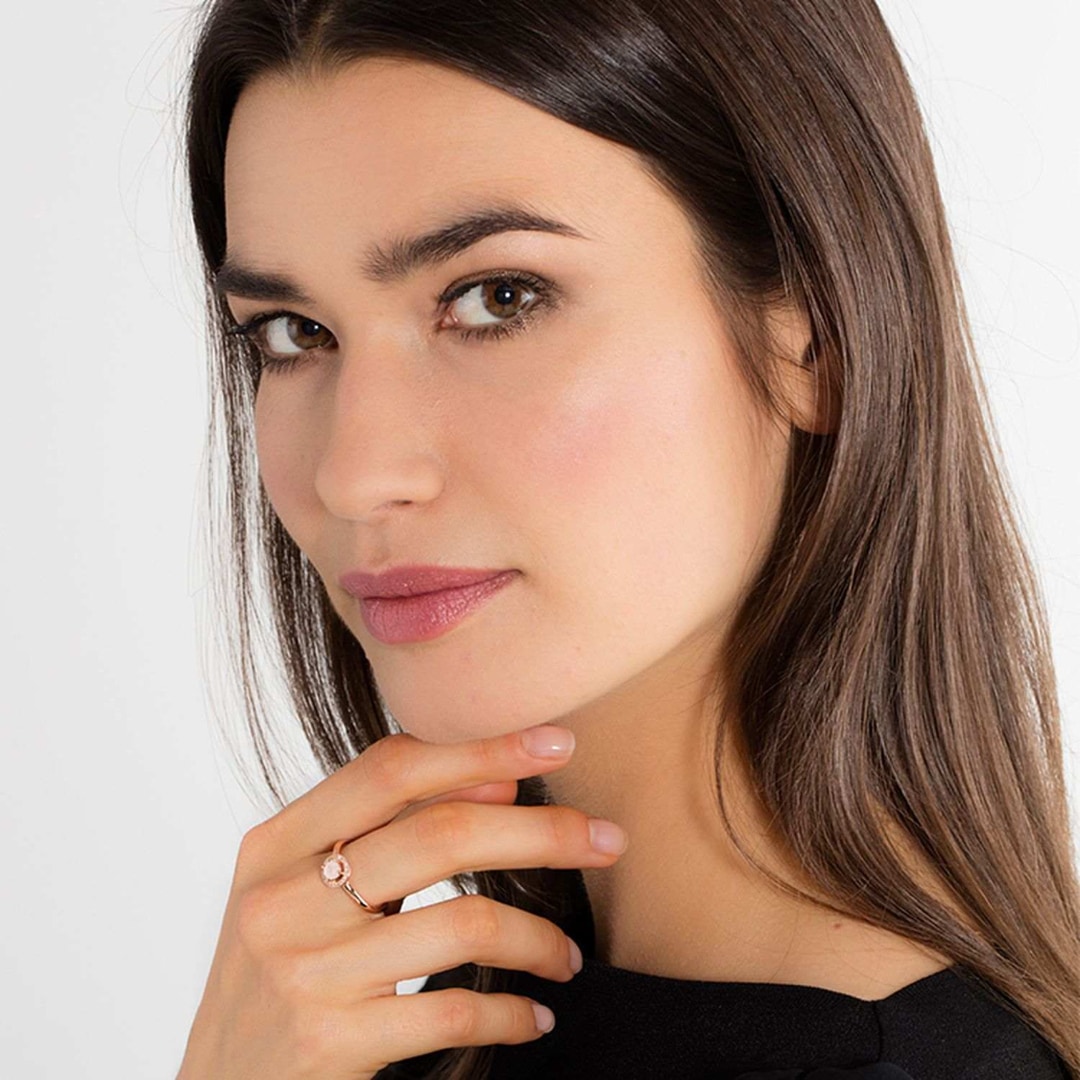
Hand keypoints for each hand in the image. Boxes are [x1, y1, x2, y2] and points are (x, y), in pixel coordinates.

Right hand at [176, 724, 627, 1078]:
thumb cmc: (275, 975)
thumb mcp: (300, 890)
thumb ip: (382, 830)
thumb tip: (499, 781)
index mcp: (274, 846)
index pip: (392, 768)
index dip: (482, 748)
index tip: (556, 744)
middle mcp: (283, 901)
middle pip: (441, 833)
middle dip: (543, 831)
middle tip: (606, 839)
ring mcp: (307, 974)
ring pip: (463, 922)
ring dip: (539, 936)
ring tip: (566, 957)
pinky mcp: (333, 1044)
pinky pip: (455, 1012)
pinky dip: (511, 1010)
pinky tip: (534, 1016)